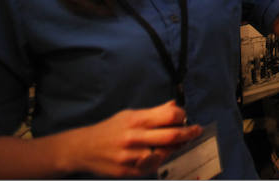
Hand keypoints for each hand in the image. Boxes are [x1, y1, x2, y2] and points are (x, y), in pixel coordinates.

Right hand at [68, 100, 201, 177]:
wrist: (83, 149)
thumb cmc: (110, 129)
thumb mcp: (130, 115)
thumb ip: (154, 112)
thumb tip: (175, 105)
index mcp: (136, 120)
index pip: (170, 116)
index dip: (182, 116)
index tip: (185, 117)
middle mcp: (134, 138)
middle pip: (172, 136)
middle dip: (189, 134)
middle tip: (196, 131)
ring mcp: (131, 157)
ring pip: (164, 154)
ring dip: (175, 149)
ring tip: (177, 145)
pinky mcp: (128, 172)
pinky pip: (152, 168)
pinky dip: (160, 161)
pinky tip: (161, 155)